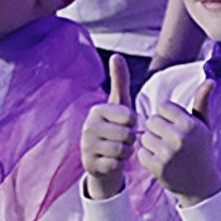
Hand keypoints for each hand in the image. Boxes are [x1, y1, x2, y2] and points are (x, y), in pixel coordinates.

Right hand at [81, 57, 136, 199]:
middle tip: (123, 140)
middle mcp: (88, 127)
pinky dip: (119, 165)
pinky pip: (117, 165)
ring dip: (126, 153)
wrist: (103, 162)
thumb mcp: (120, 104)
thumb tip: (116, 55)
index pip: (130, 117)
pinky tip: (113, 162)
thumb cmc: (115, 128)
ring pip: (122, 151)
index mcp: (97, 111)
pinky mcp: (90, 165)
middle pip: (127, 134)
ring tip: (119, 151)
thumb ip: (120, 81)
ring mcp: (87, 147)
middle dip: (130, 140)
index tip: (126, 126)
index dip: (134, 124)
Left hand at [136, 79, 220, 203]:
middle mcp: (179, 138)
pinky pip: (141, 153)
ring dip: (151, 143)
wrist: (201, 185)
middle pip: (151, 121)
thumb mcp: (204, 126)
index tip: (175, 127)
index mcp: (190, 125)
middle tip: (169, 141)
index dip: (166, 116)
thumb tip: (210, 80)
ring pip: (144, 137)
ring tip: (166, 152)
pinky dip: (147, 157)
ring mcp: (167, 153)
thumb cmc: (201, 151)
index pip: (163, 107)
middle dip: (157, 129)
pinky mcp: (157, 167)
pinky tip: (160, 161)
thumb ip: (202, 102)